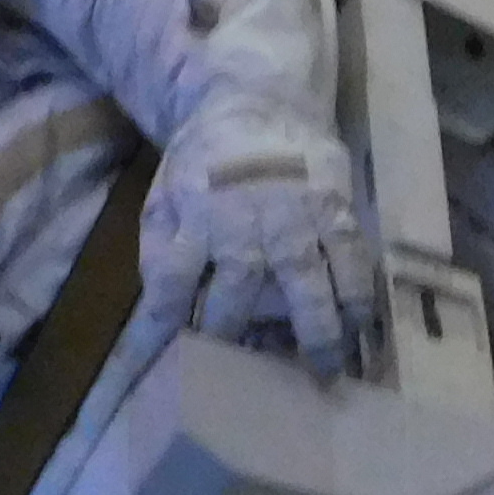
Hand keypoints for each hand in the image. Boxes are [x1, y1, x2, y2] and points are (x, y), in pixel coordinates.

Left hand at [146, 101, 377, 378]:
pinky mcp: (335, 205)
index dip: (148, 350)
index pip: (165, 297)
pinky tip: (361, 326)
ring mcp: (294, 214)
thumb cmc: (204, 163)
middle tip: (244, 392)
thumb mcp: (164, 199)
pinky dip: (357, 295)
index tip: (132, 394)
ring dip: (317, 332)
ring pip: (306, 281)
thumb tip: (163, 317)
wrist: (255, 100)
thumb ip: (161, 254)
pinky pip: (351, 258)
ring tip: (326, 372)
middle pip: (237, 297)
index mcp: (192, 223)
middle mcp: (243, 223)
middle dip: (238, 343)